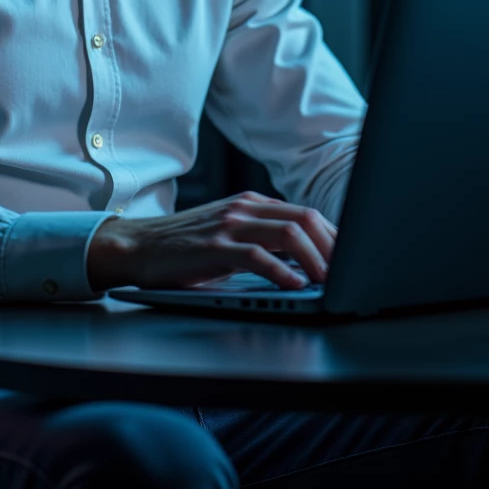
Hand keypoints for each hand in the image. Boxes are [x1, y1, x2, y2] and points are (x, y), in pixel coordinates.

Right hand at [86, 191, 337, 292]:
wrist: (137, 245)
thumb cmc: (184, 246)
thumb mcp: (228, 233)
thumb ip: (262, 237)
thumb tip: (306, 260)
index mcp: (251, 203)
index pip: (306, 214)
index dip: (334, 237)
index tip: (351, 260)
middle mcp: (244, 208)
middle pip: (305, 219)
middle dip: (334, 248)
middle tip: (349, 273)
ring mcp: (229, 225)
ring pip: (288, 234)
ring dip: (316, 260)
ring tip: (328, 282)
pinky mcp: (214, 247)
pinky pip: (257, 256)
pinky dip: (282, 271)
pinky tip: (295, 285)